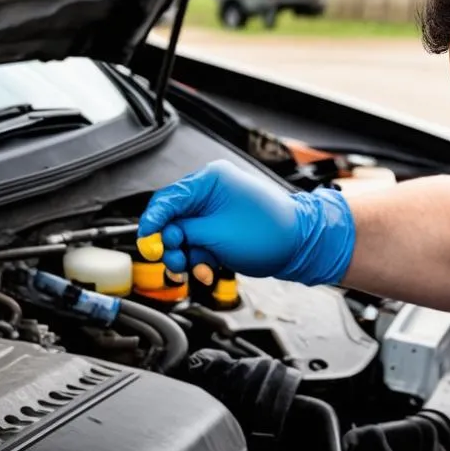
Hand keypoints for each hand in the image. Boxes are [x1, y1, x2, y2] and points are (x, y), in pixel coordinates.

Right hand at [138, 159, 355, 286]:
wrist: (301, 245)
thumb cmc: (269, 232)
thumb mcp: (216, 234)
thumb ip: (184, 233)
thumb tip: (161, 236)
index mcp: (210, 181)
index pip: (168, 199)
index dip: (154, 223)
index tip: (148, 242)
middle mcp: (211, 192)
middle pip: (173, 220)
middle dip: (172, 245)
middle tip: (176, 262)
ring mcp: (217, 212)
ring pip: (185, 237)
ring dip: (187, 257)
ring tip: (198, 269)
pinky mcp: (222, 230)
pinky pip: (200, 245)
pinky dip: (201, 260)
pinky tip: (209, 269)